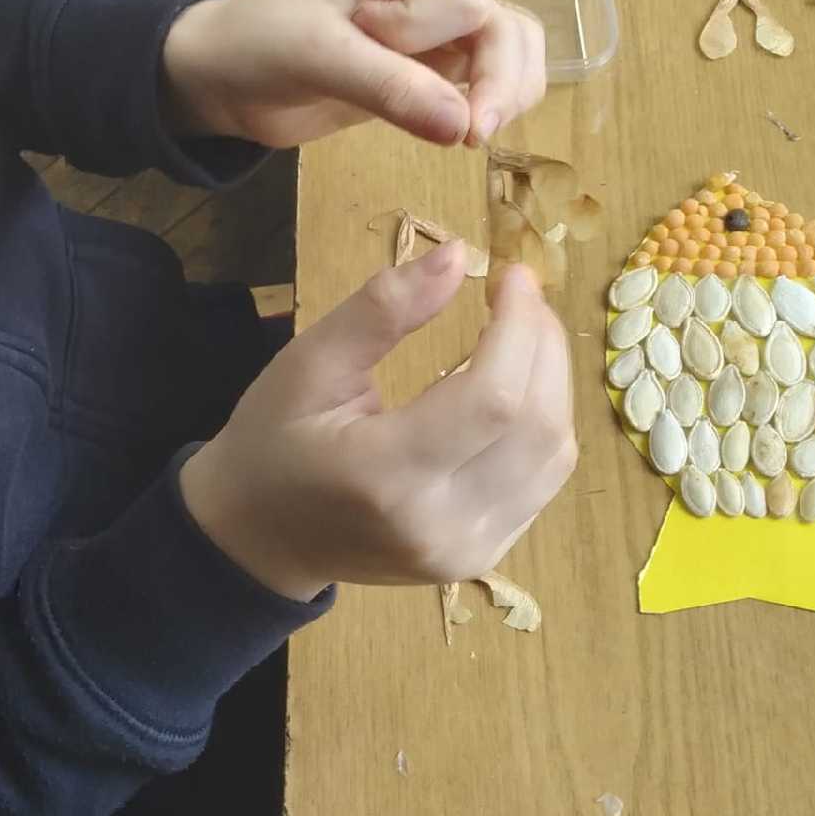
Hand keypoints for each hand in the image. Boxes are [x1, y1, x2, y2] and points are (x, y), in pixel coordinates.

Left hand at [160, 0, 545, 149]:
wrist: (219, 81)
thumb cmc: (256, 44)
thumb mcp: (316, 57)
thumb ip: (389, 88)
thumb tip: (465, 127)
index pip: (463, 2)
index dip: (427, 41)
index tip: (362, 41)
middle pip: (505, 26)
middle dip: (500, 81)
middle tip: (471, 135)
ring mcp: (433, 29)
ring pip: (510, 54)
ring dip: (506, 95)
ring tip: (470, 134)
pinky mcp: (427, 70)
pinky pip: (484, 84)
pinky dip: (489, 108)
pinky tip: (463, 132)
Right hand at [178, 247, 576, 602]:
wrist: (260, 538)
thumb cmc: (272, 442)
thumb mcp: (308, 364)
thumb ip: (381, 309)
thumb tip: (457, 256)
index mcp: (383, 475)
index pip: (491, 399)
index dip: (519, 328)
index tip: (510, 275)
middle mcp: (438, 525)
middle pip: (536, 425)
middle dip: (542, 344)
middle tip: (519, 294)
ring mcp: (466, 551)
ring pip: (554, 455)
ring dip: (551, 381)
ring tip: (521, 333)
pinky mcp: (482, 559)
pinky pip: (542, 482)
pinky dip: (541, 423)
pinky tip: (511, 388)